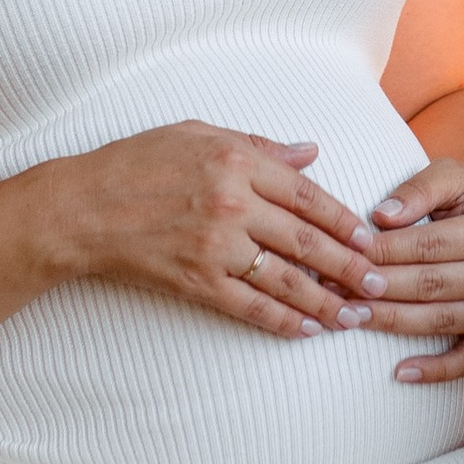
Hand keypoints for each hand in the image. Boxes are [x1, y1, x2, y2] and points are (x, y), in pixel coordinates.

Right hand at [55, 124, 385, 338]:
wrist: (81, 207)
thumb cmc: (137, 162)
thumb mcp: (199, 134)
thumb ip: (259, 146)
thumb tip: (310, 153)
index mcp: (238, 163)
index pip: (310, 196)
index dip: (346, 222)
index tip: (371, 240)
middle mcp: (233, 205)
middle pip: (308, 242)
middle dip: (351, 267)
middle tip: (381, 284)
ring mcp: (216, 247)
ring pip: (287, 280)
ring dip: (327, 301)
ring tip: (356, 316)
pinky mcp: (197, 281)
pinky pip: (251, 306)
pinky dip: (283, 320)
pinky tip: (307, 330)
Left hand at [358, 159, 463, 381]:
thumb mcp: (455, 176)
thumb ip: (418, 189)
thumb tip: (379, 216)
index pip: (428, 245)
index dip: (385, 250)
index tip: (346, 251)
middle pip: (429, 285)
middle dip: (378, 287)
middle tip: (334, 287)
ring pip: (439, 321)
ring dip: (391, 322)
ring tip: (350, 317)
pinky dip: (436, 371)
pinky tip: (400, 373)